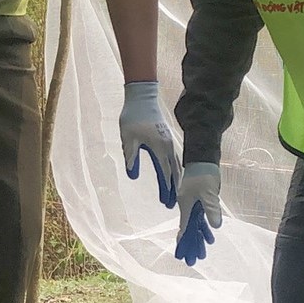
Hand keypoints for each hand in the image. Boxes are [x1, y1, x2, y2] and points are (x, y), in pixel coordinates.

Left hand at [120, 81, 178, 207]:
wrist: (142, 98)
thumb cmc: (133, 117)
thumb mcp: (128, 139)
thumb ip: (131, 157)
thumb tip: (132, 175)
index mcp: (158, 147)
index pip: (164, 172)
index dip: (165, 188)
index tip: (166, 201)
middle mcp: (167, 145)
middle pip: (173, 171)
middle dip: (173, 188)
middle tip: (171, 204)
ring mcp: (169, 141)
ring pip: (176, 165)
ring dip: (176, 180)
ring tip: (175, 194)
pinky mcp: (167, 138)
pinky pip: (174, 158)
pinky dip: (176, 169)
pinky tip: (175, 175)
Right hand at [174, 163, 221, 266]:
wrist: (203, 158)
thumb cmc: (204, 174)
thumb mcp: (209, 192)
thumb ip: (212, 209)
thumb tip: (215, 226)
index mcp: (186, 206)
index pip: (185, 228)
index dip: (184, 243)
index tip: (182, 256)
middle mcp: (187, 206)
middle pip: (189, 230)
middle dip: (191, 246)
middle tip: (193, 261)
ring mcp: (193, 203)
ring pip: (195, 225)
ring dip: (199, 238)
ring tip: (203, 253)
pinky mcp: (200, 199)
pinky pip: (200, 217)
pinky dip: (204, 227)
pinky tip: (210, 235)